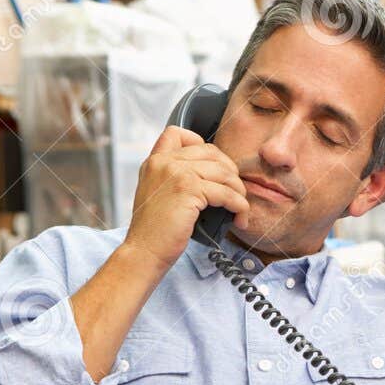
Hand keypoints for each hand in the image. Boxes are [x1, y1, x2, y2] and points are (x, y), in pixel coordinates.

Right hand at [120, 125, 250, 270]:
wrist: (144, 252)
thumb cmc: (155, 232)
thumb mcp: (158, 195)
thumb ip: (174, 179)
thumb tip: (212, 176)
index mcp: (154, 161)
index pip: (178, 133)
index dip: (200, 144)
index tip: (212, 166)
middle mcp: (163, 162)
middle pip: (211, 151)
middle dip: (229, 171)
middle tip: (235, 192)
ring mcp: (175, 173)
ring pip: (223, 172)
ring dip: (239, 191)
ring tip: (241, 208)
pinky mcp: (188, 189)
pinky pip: (226, 192)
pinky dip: (239, 206)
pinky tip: (240, 217)